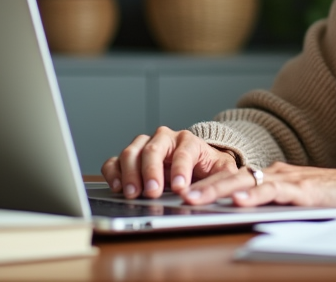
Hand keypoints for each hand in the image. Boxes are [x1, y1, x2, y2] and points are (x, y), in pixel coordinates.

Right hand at [101, 127, 237, 198]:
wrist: (197, 161)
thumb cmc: (208, 167)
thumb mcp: (221, 172)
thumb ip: (217, 182)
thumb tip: (201, 197)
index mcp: (189, 140)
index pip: (184, 152)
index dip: (181, 170)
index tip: (179, 188)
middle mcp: (165, 139)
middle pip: (153, 149)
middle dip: (151, 171)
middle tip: (152, 192)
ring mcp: (145, 146)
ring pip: (131, 152)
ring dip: (130, 173)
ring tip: (134, 193)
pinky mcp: (130, 157)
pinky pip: (114, 161)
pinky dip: (113, 173)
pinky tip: (118, 187)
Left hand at [182, 162, 335, 215]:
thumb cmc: (334, 196)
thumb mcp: (296, 198)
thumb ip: (274, 199)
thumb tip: (244, 207)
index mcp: (274, 175)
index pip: (235, 178)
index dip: (209, 185)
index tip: (185, 192)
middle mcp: (277, 173)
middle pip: (233, 178)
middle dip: (204, 187)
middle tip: (178, 196)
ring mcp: (289, 180)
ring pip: (246, 182)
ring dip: (218, 191)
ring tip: (195, 199)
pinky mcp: (303, 191)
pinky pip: (274, 192)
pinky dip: (255, 197)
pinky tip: (239, 202)